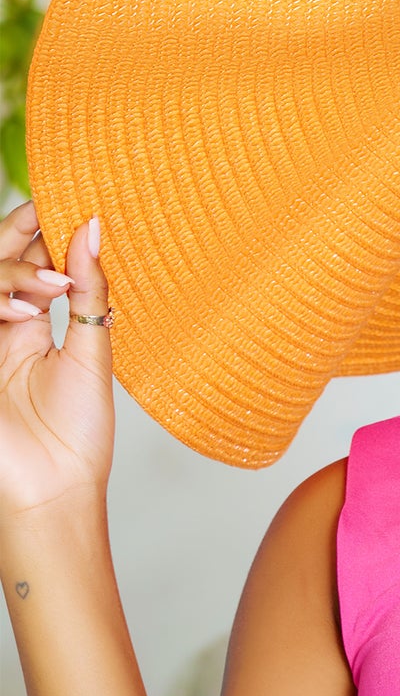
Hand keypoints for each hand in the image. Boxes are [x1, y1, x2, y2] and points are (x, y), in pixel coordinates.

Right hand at [0, 197, 113, 519]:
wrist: (53, 496)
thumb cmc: (76, 437)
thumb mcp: (92, 350)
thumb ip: (88, 289)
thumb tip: (94, 226)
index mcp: (32, 327)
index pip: (29, 259)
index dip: (44, 227)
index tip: (73, 199)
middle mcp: (3, 331)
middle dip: (20, 236)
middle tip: (49, 221)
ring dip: (14, 274)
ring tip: (48, 293)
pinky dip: (1, 300)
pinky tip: (24, 313)